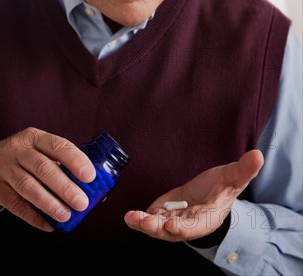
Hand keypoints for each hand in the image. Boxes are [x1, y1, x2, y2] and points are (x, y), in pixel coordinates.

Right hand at [0, 127, 95, 230]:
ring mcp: (3, 167)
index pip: (57, 145)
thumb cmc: (22, 160)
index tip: (90, 176)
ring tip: (66, 215)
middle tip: (82, 202)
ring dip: (49, 203)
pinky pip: (14, 204)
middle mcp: (18, 149)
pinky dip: (32, 216)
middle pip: (43, 167)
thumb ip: (62, 166)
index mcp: (34, 137)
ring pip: (28, 186)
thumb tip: (97, 191)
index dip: (75, 160)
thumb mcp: (38, 152)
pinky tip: (47, 224)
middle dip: (64, 186)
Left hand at [124, 149, 263, 241]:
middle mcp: (187, 225)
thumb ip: (243, 170)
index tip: (172, 224)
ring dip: (145, 224)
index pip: (195, 225)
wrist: (208, 194)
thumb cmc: (221, 189)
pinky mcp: (161, 215)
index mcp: (206, 218)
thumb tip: (258, 155)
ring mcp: (172, 221)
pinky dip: (138, 219)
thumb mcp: (232, 177)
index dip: (183, 226)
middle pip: (172, 230)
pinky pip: (148, 220)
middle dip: (159, 228)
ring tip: (133, 218)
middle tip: (147, 222)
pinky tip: (129, 216)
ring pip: (157, 228)